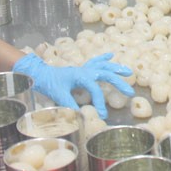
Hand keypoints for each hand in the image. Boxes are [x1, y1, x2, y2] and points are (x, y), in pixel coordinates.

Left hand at [14, 53, 134, 118]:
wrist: (40, 74)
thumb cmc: (49, 84)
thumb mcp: (59, 96)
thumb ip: (70, 105)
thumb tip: (80, 115)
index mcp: (81, 76)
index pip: (96, 89)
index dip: (100, 102)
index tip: (102, 114)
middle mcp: (85, 70)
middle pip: (106, 74)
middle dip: (119, 83)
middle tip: (130, 92)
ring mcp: (84, 68)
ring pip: (104, 66)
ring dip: (116, 68)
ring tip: (128, 71)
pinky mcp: (82, 69)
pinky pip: (95, 61)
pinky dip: (104, 58)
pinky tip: (111, 55)